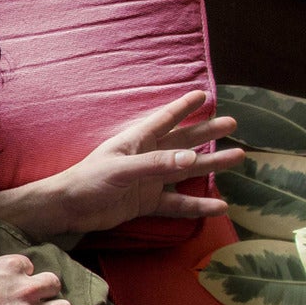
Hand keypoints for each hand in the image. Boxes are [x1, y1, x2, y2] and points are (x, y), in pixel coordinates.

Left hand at [0, 91, 245, 238]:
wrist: (68, 210)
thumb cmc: (88, 181)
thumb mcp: (122, 169)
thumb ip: (156, 164)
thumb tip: (191, 160)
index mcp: (137, 141)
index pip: (165, 119)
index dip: (183, 107)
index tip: (203, 94)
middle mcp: (146, 158)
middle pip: (183, 142)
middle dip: (206, 132)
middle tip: (232, 124)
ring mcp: (148, 180)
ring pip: (186, 171)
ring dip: (210, 165)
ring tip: (237, 157)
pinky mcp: (146, 202)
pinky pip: (177, 203)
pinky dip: (197, 205)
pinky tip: (218, 206)